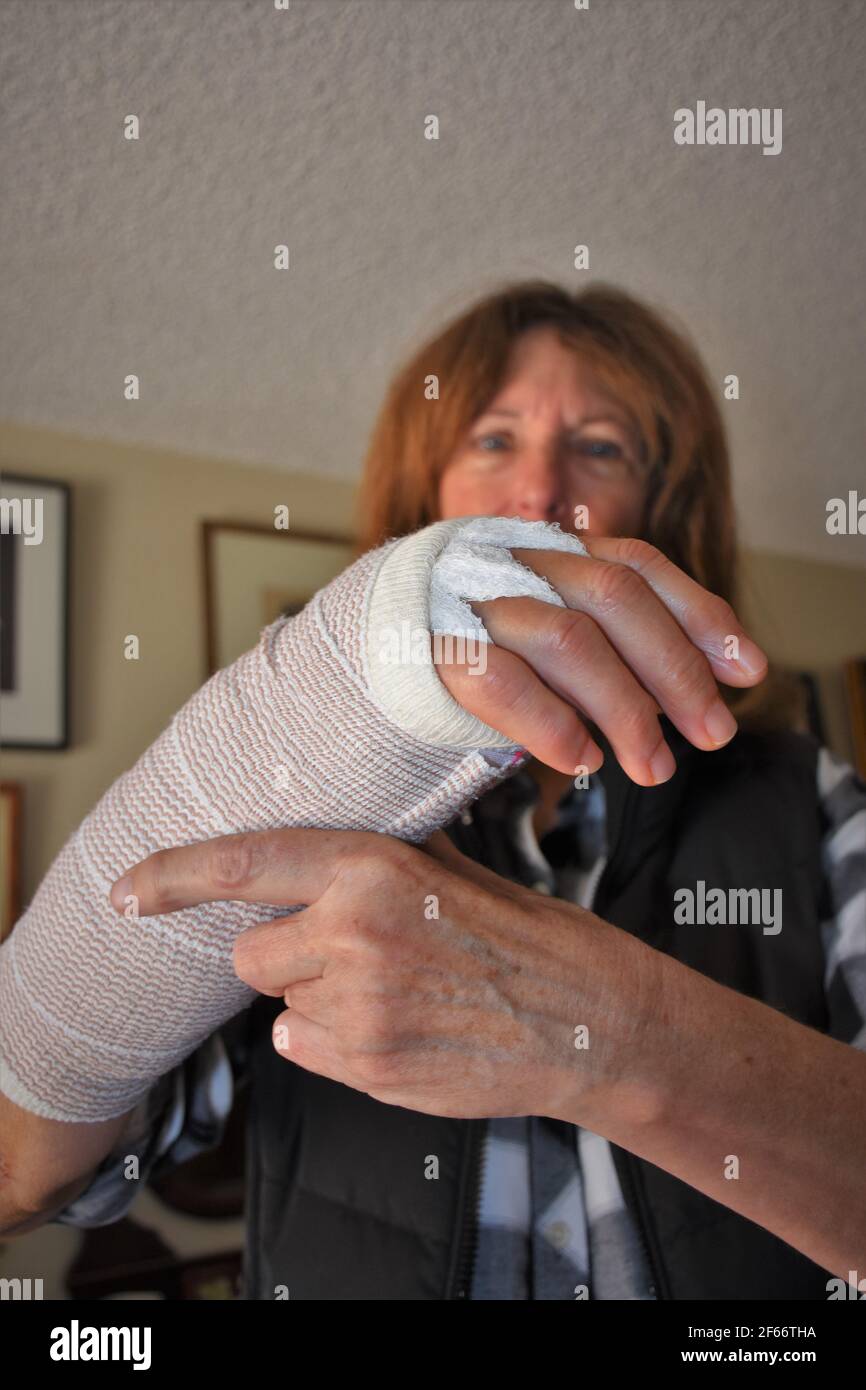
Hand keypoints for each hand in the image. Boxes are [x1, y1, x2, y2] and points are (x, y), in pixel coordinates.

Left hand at [110, 827, 651, 1121]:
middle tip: (356, 954)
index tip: (125, 892)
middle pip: (252, 954)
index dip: (171, 877)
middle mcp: (354, 931)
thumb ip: (364, 860)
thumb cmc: (519, 934)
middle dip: (286, 957)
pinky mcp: (369, 1066)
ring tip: (401, 993)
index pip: (243, 863)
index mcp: (371, 865)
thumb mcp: (444, 867)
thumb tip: (295, 855)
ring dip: (321, 1002)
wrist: (586, 1018)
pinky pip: (308, 1051)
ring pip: (284, 1007)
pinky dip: (339, 1045)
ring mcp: (359, 1006)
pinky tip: (402, 1029)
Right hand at [434, 536, 767, 784]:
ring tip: (653, 767)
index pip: (636, 566)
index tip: (749, 670)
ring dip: (624, 710)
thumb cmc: (473, 646)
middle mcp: (510, 560)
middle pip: (614, 599)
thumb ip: (610, 636)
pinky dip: (551, 724)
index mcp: (545, 549)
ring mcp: (468, 599)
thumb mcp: (544, 626)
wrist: (362, 649)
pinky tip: (581, 759)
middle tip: (715, 733)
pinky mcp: (431, 648)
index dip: (698, 613)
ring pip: (567, 638)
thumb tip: (713, 675)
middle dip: (676, 670)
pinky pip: (501, 681)